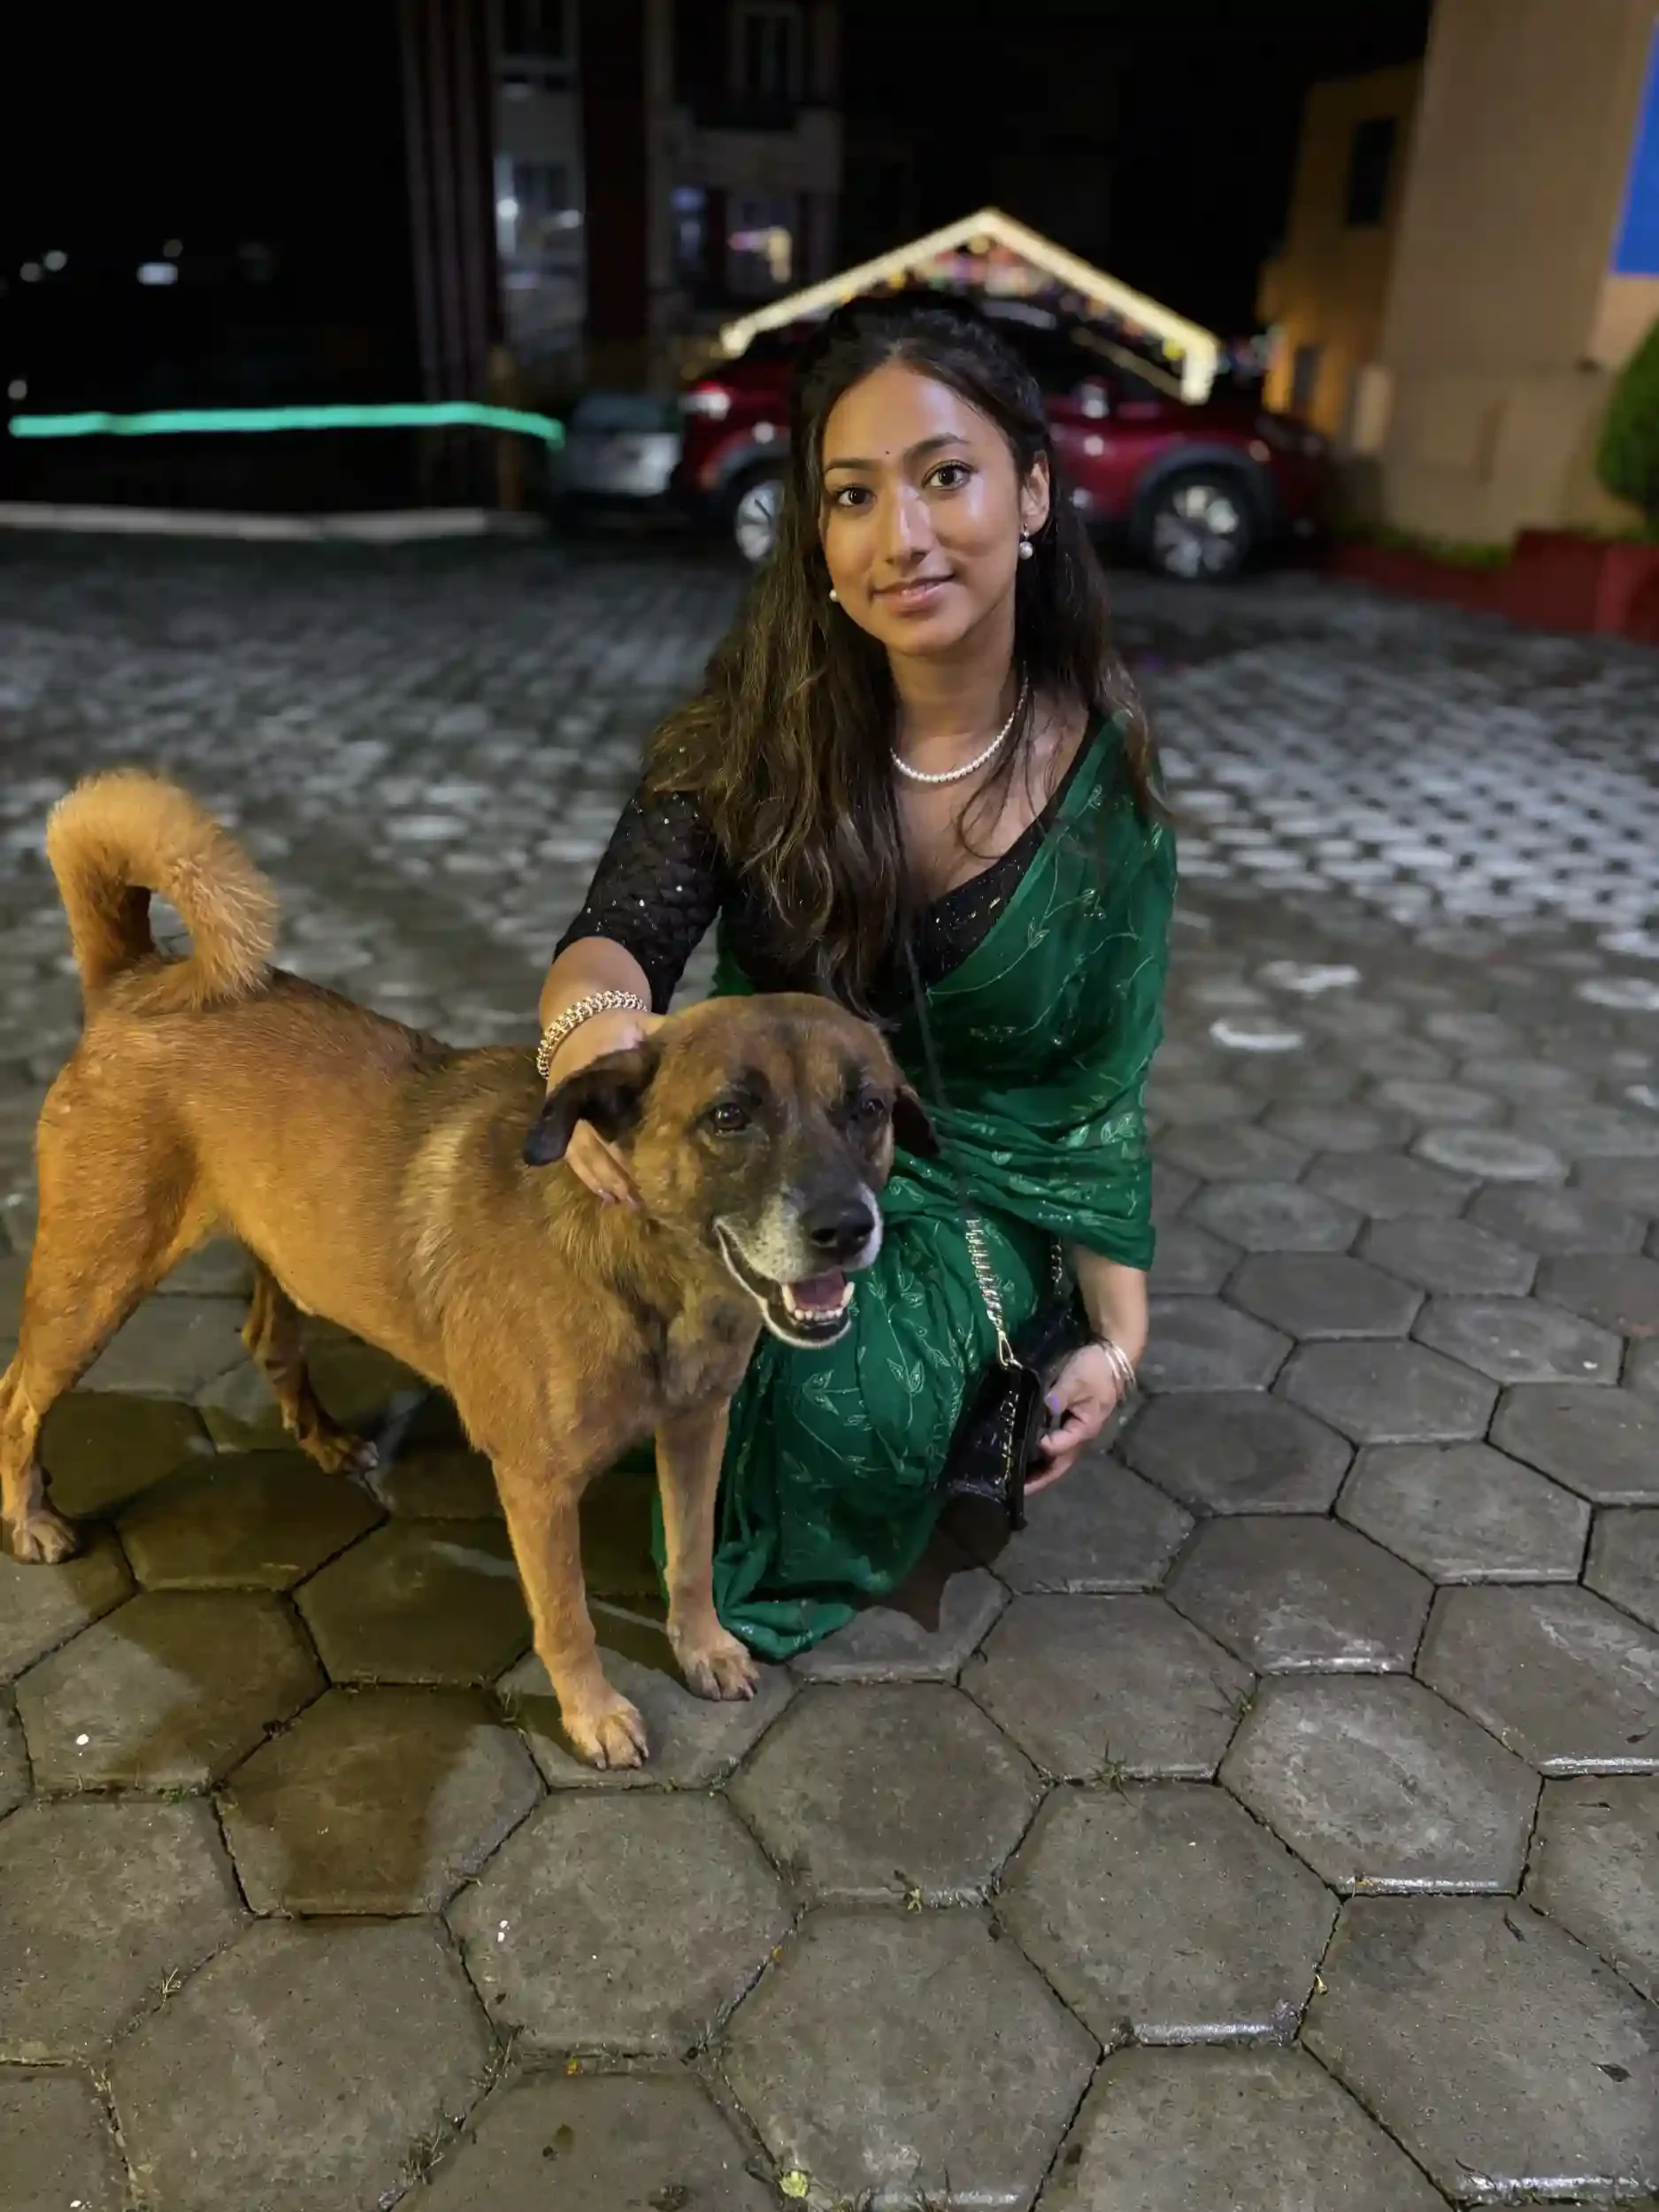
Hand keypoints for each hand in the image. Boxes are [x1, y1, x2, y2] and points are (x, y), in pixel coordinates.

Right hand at [543, 1006, 664, 1207]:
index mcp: (597, 1064)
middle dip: (621, 1167)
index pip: (612, 1102)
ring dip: (607, 1179)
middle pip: (597, 1136)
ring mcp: (566, 1110)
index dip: (630, 1132)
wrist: (578, 1023)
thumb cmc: (622, 1028)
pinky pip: (573, 1156)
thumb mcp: (643, 1025)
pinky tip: (610, 1197)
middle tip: (647, 1194)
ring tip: (632, 1203)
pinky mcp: (562, 1122)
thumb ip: (667, 1040)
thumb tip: (709, 1053)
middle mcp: (577, 1091)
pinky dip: (590, 1179)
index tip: (653, 1153)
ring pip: (583, 1152)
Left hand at [1028, 1341, 1130, 1492]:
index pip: (1060, 1448)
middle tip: (1015, 1489)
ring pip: (1057, 1458)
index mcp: (1084, 1429)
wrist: (1111, 1356)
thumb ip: (1059, 1397)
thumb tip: (1045, 1409)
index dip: (1041, 1451)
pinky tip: (1026, 1453)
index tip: (1019, 1452)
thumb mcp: (1076, 1380)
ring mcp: (1076, 1430)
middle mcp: (1080, 1435)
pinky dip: (1041, 1453)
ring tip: (1015, 1477)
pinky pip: (1055, 1444)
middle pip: (1059, 1465)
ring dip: (1039, 1470)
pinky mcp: (1071, 1422)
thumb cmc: (1095, 1369)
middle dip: (1039, 1479)